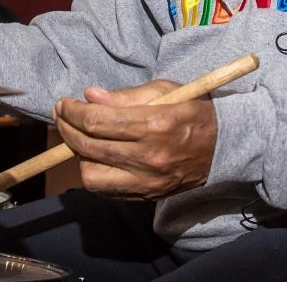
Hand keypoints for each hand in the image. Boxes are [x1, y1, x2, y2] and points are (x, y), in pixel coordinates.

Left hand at [54, 79, 216, 199]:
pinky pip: (106, 190)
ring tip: (82, 137)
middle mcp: (149, 157)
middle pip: (89, 147)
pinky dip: (94, 172)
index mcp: (154, 125)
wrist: (224, 146)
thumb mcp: (164, 90)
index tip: (64, 103)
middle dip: (67, 129)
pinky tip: (96, 155)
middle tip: (63, 115)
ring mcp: (148, 181)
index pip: (97, 122)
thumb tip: (89, 96)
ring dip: (79, 155)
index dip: (73, 112)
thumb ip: (125, 96)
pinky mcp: (147, 196)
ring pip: (92, 176)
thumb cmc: (192, 111)